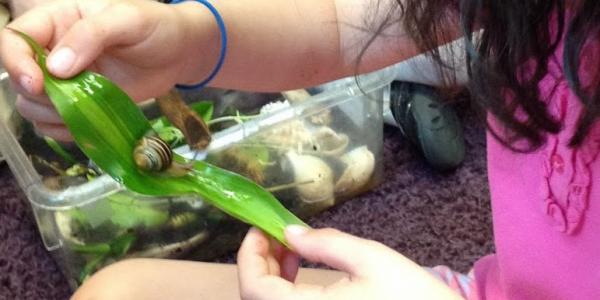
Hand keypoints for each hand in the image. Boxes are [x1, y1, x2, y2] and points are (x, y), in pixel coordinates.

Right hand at [0, 0, 217, 139]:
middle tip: (76, 98)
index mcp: (57, 21)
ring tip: (88, 109)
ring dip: (52, 115)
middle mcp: (53, 51)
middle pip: (19, 78)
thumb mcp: (127, 20)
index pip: (14, 39)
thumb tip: (56, 68)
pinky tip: (88, 124)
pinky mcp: (81, 104)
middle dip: (41, 94)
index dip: (16, 62)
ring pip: (32, 105)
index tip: (39, 83)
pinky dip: (65, 130)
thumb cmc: (156, 27)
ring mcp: (66, 81)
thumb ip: (91, 36)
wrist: (179, 53)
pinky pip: (55, 124)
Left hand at [237, 226, 461, 299]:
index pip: (254, 288)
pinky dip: (287, 291)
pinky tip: (300, 270)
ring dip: (271, 276)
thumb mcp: (371, 260)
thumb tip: (290, 232)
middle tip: (275, 232)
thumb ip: (326, 244)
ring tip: (290, 247)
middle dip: (260, 262)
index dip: (249, 254)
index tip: (260, 226)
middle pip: (258, 298)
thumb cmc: (412, 297)